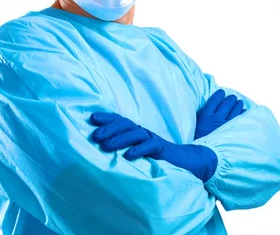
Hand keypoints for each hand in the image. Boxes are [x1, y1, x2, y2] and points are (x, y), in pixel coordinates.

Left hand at [90, 112, 217, 181]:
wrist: (187, 162)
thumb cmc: (158, 158)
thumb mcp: (138, 152)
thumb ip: (124, 149)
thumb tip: (102, 150)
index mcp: (137, 132)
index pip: (121, 121)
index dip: (107, 118)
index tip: (92, 118)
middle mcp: (144, 133)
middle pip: (126, 125)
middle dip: (109, 128)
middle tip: (95, 136)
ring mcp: (154, 140)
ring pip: (136, 134)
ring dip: (120, 139)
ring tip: (106, 147)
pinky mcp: (163, 149)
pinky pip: (151, 146)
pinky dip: (139, 150)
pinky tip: (128, 156)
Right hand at [195, 89, 244, 139]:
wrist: (203, 157)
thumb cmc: (198, 142)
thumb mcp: (196, 127)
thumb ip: (202, 117)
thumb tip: (209, 108)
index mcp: (205, 116)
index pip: (214, 100)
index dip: (219, 95)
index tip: (222, 92)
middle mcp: (217, 119)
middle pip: (226, 103)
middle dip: (230, 99)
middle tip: (232, 98)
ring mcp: (226, 125)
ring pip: (236, 109)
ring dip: (238, 104)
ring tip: (239, 102)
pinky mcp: (234, 132)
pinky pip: (242, 118)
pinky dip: (243, 113)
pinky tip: (244, 112)